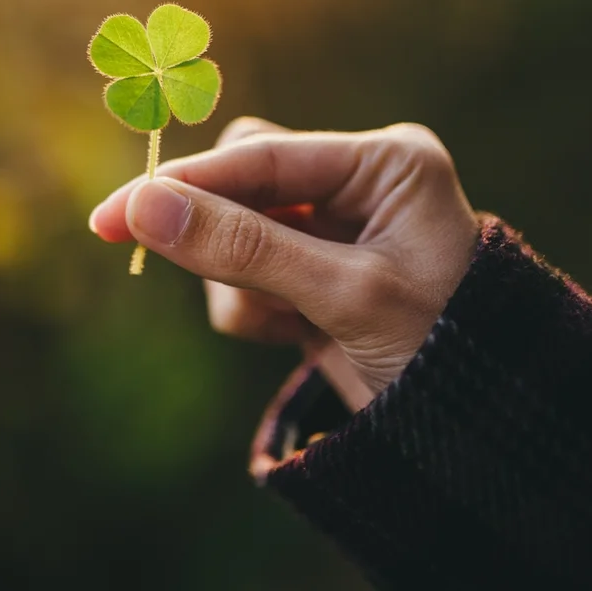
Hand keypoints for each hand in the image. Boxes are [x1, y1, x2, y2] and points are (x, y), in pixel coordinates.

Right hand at [89, 118, 479, 398]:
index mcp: (383, 163)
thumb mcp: (342, 294)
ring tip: (279, 323)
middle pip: (239, 182)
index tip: (113, 215)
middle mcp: (356, 184)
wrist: (478, 435)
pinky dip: (248, 306)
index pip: (261, 156)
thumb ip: (243, 246)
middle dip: (213, 232)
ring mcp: (332, 229)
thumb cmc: (441, 351)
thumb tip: (142, 208)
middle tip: (159, 257)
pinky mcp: (312, 272)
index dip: (183, 185)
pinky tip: (290, 334)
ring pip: (233, 230)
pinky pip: (244, 271)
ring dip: (236, 282)